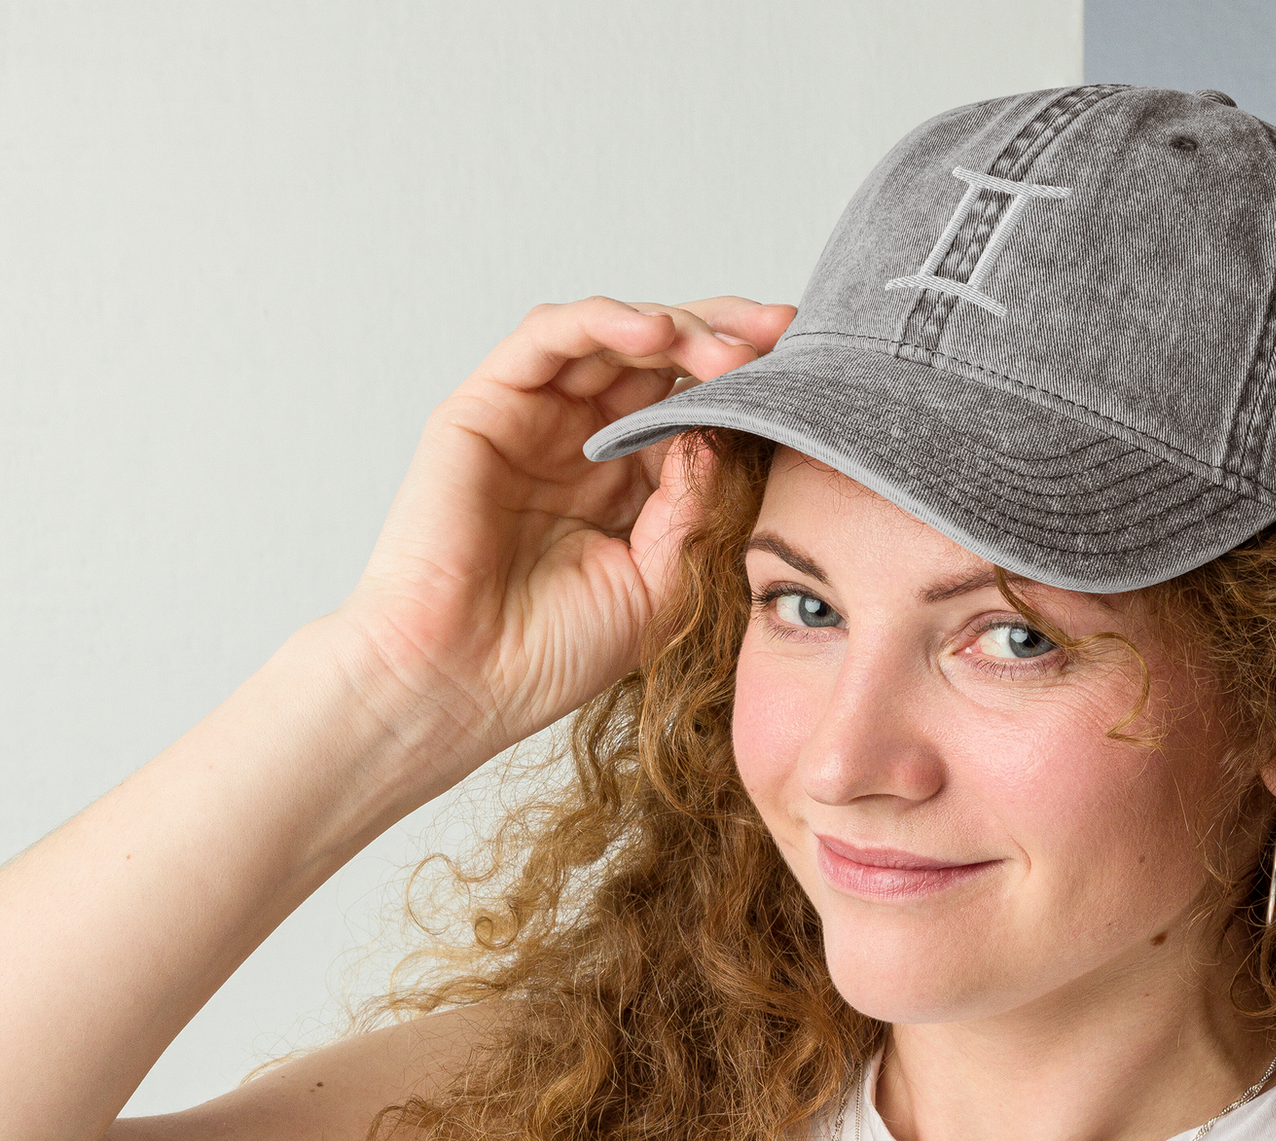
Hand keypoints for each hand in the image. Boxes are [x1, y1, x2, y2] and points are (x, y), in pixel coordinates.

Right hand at [330, 294, 794, 779]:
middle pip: (662, 360)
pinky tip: (655, 334)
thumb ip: (699, 500)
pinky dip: (603, 322)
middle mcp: (583, 441)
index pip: (696, 408)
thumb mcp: (662, 576)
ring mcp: (534, 420)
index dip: (749, 389)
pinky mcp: (484, 406)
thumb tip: (736, 425)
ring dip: (677, 328)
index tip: (810, 379)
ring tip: (730, 349)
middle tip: (783, 336)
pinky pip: (547, 338)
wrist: (464, 683)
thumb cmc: (554, 651)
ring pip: (613, 338)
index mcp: (629, 482)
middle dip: (726, 340)